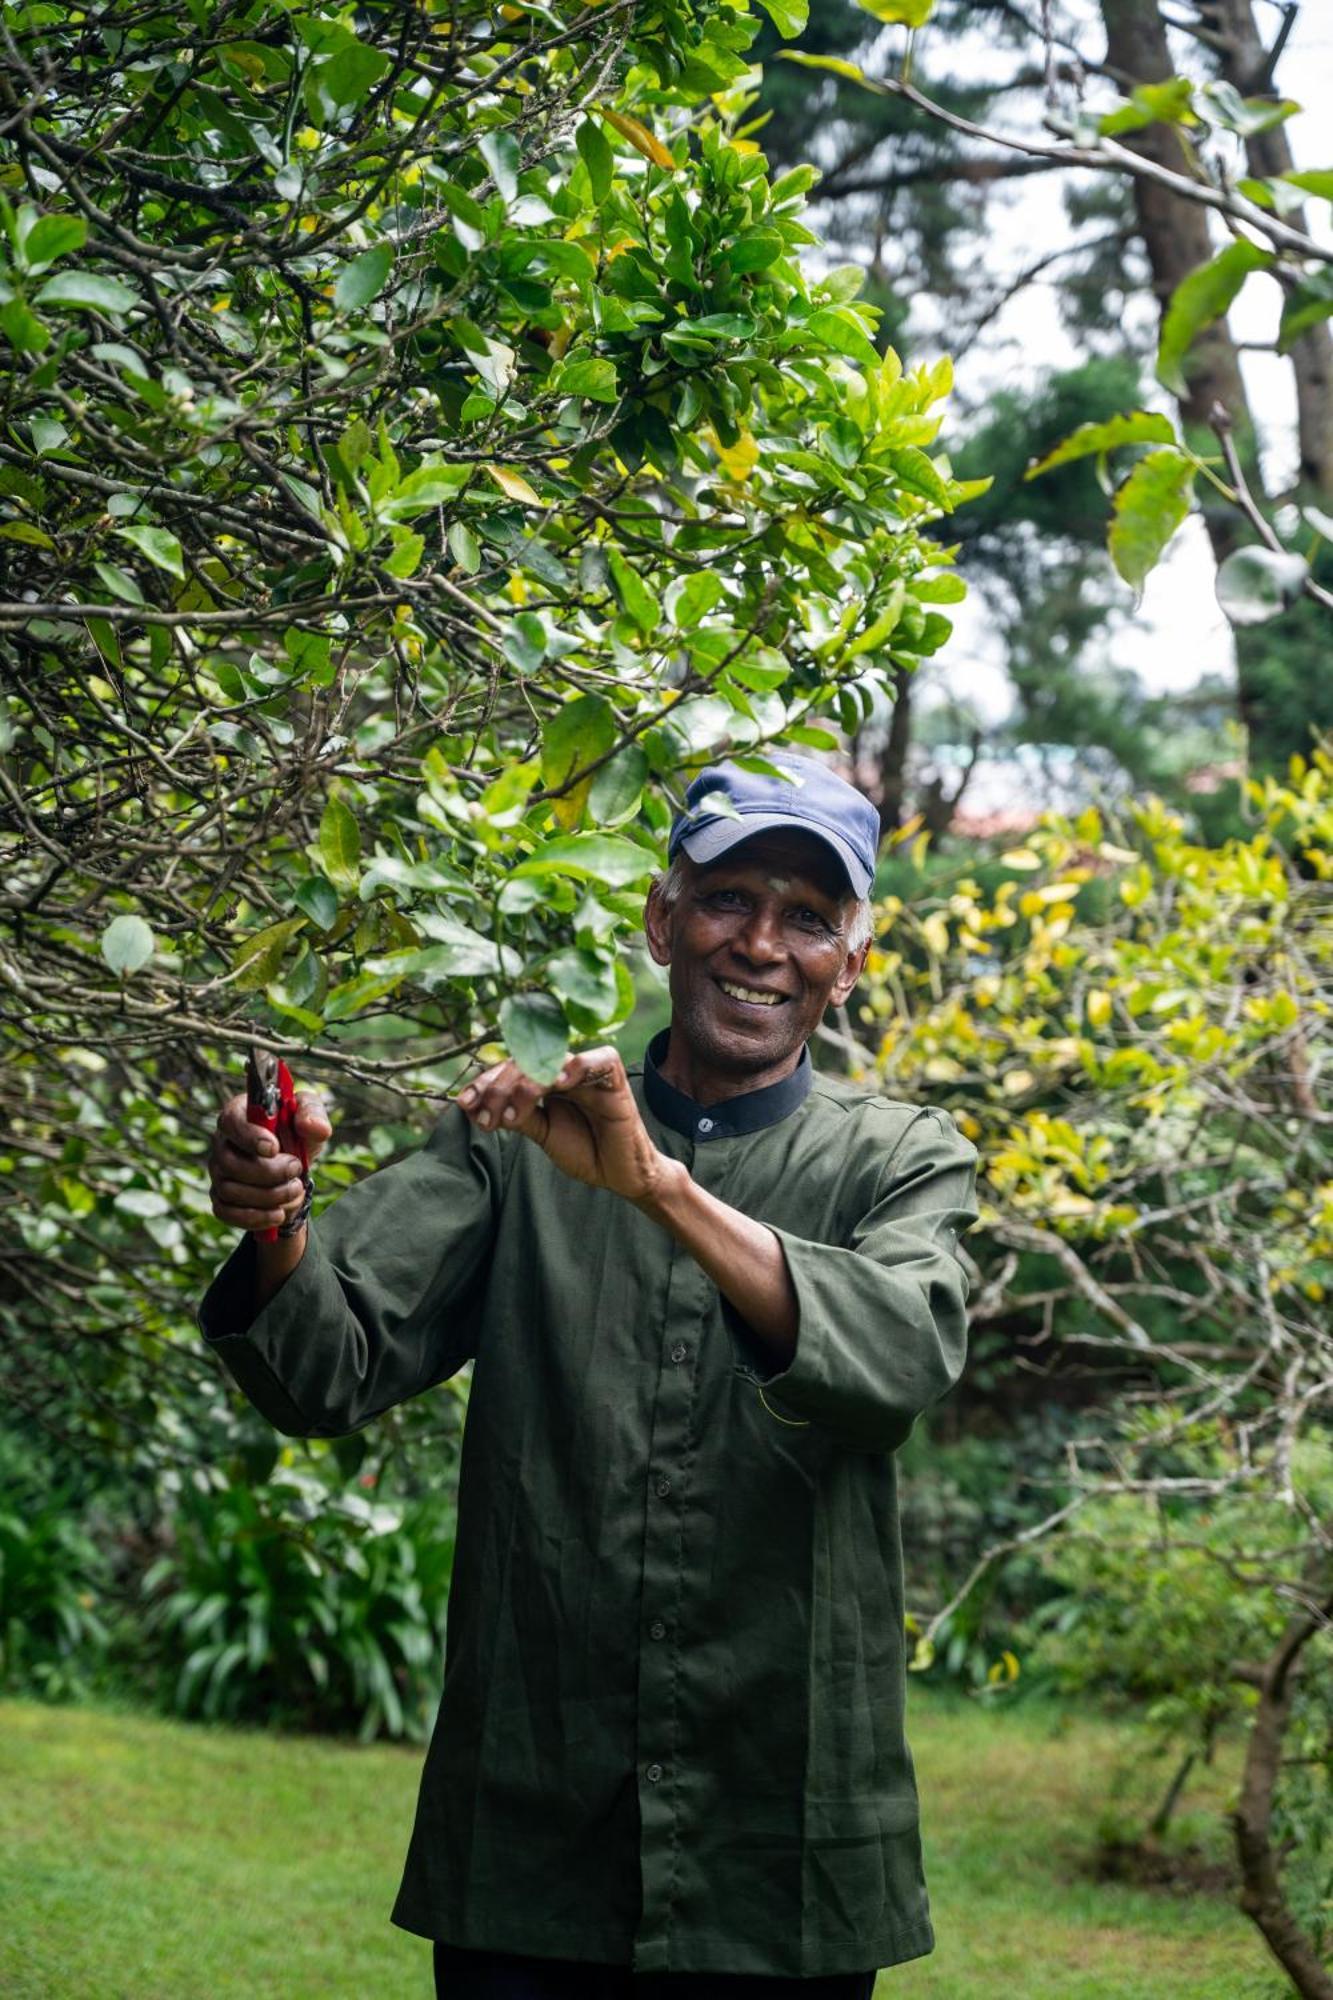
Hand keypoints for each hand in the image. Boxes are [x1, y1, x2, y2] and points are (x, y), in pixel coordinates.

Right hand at [208, 1085, 333, 1234]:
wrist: (295, 1164)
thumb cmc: (297, 1131)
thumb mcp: (309, 1114)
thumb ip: (313, 1113)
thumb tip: (314, 1127)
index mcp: (239, 1114)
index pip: (231, 1122)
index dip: (250, 1137)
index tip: (274, 1148)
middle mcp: (222, 1143)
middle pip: (229, 1163)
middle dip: (269, 1173)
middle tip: (296, 1170)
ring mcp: (218, 1172)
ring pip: (230, 1191)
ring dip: (269, 1196)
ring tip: (295, 1189)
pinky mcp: (221, 1197)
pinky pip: (226, 1213)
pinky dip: (255, 1218)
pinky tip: (278, 1214)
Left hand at [454, 1046, 671, 1204]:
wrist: (621, 1175)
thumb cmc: (585, 1150)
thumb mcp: (542, 1134)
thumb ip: (517, 1116)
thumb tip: (473, 1107)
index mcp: (547, 1080)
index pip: (512, 1067)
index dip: (486, 1082)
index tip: (463, 1104)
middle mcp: (566, 1071)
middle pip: (527, 1061)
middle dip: (499, 1088)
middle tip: (485, 1118)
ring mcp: (590, 1074)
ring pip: (554, 1060)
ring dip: (527, 1084)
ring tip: (512, 1116)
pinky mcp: (616, 1082)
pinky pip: (600, 1060)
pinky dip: (577, 1067)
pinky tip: (556, 1085)